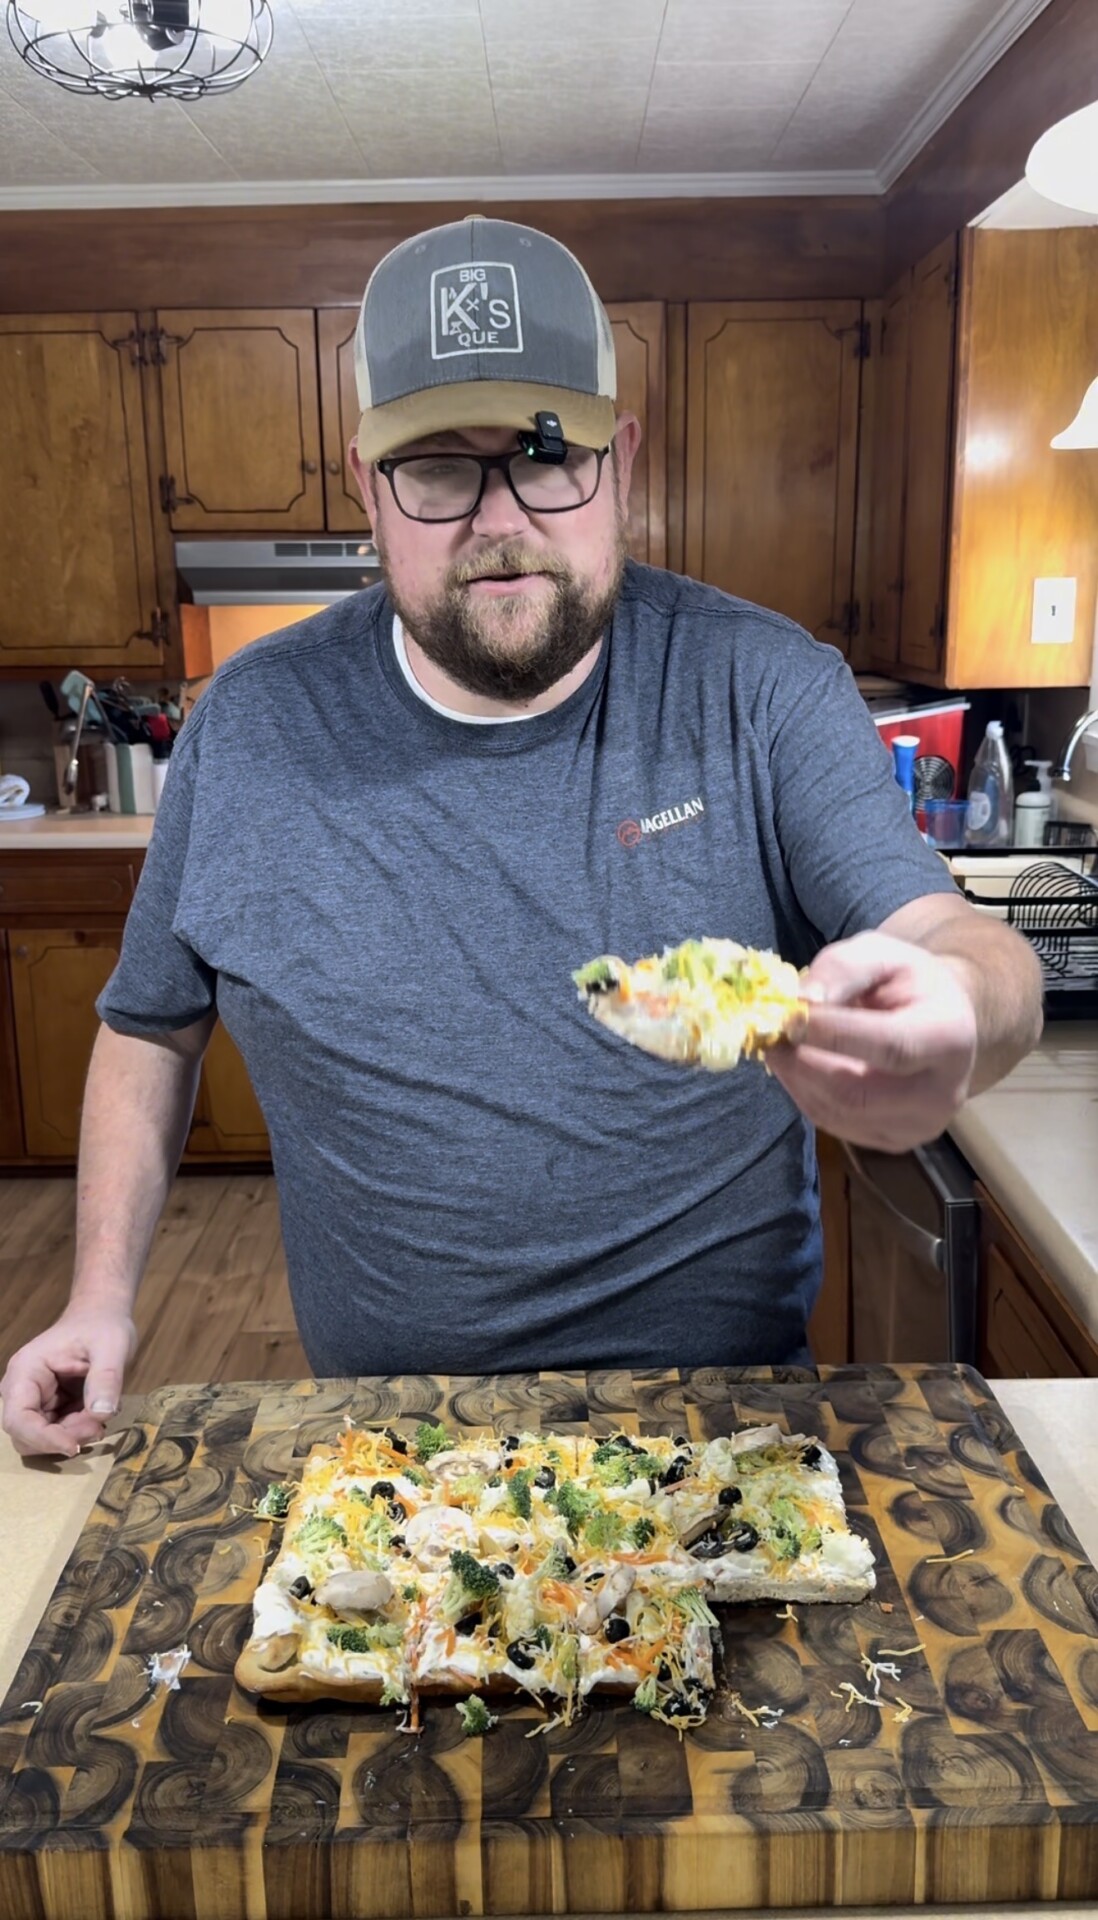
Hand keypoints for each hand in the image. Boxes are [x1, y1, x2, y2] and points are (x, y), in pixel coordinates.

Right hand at [0, 1307, 136, 1457]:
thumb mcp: (112, 1346)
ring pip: (42, 1438)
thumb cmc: (103, 1326)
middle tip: (97, 1426)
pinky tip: (97, 1416)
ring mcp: (34, 1400)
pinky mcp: (49, 1408)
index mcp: (25, 1370)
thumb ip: (106, 1378)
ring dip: (71, 1436)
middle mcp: (21, 1388)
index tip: (75, 1446)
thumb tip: (101, 1414)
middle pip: (26, 1434)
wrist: (102, 1317)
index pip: (18, 1417)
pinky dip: (77, 1432)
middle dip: (61, 1437)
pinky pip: (56, 1433)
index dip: (43, 1438)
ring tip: (100, 1418)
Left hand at [768, 930, 977, 1150]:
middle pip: (857, 1093)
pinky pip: (833, 1124)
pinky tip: (799, 1065)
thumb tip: (801, 1000)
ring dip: (796, 1078)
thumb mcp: (881, 954)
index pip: (890, 1046)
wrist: (942, 1020)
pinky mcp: (893, 1143)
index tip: (787, 1014)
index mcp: (948, 1038)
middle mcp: (942, 1093)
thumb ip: (842, 969)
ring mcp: (918, 1126)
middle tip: (770, 1035)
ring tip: (781, 1045)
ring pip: (837, 1113)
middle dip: (802, 1063)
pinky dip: (805, 1093)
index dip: (833, 1035)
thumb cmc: (907, 981)